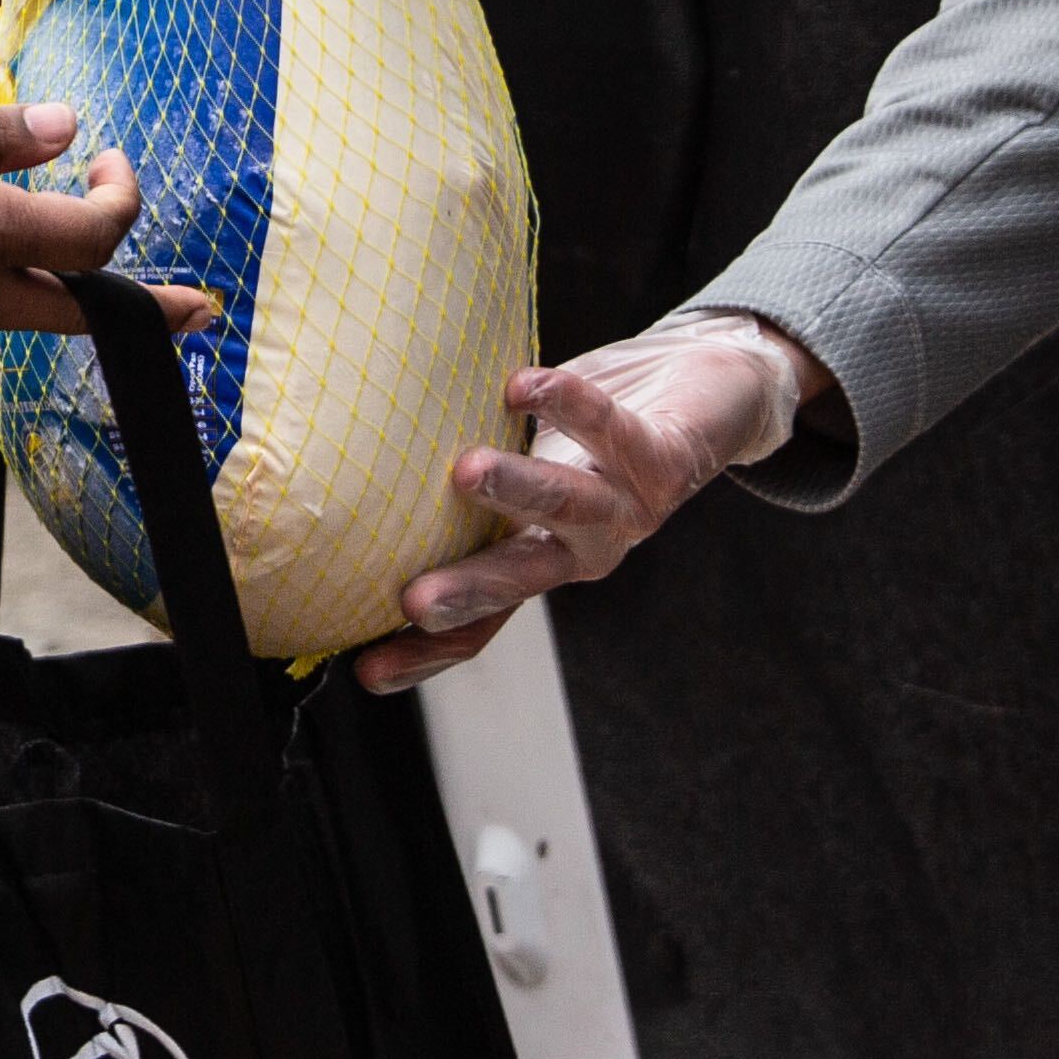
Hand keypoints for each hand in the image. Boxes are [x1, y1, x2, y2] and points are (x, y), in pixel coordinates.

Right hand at [350, 312, 822, 693]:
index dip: (425, 654)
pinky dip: (568, 406)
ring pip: (571, 506)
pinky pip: (612, 430)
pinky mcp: (664, 456)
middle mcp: (582, 548)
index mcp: (540, 560)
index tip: (367, 671)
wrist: (704, 387)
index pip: (480, 624)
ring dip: (522, 489)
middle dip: (469, 591)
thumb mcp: (521, 466)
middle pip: (520, 580)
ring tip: (467, 471)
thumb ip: (466, 487)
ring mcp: (627, 507)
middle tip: (414, 600)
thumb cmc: (594, 431)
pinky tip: (522, 387)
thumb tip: (354, 476)